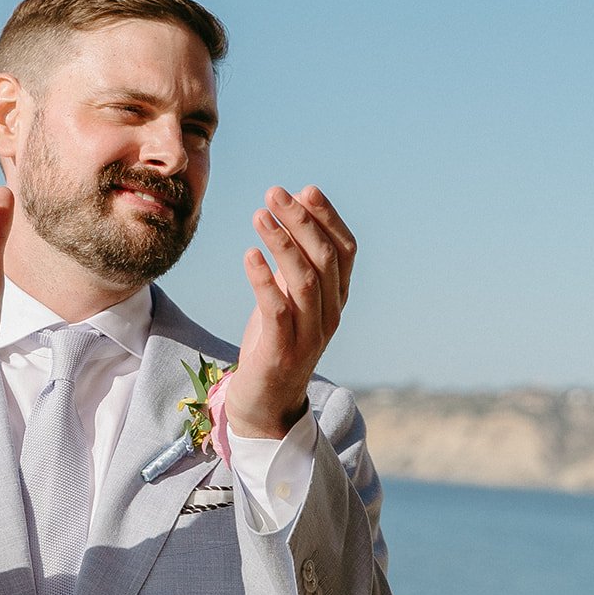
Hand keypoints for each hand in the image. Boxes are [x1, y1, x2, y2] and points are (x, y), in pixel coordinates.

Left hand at [225, 185, 355, 439]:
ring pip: (305, 281)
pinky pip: (277, 310)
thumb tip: (294, 211)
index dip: (328, 219)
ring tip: (259, 215)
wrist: (264, 404)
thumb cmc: (274, 343)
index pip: (344, 251)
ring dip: (282, 243)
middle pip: (325, 259)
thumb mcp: (288, 298)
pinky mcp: (282, 351)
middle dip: (302, 221)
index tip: (305, 190)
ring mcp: (309, 335)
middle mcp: (330, 316)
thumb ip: (295, 262)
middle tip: (274, 193)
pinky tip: (249, 255)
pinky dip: (263, 280)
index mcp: (337, 300)